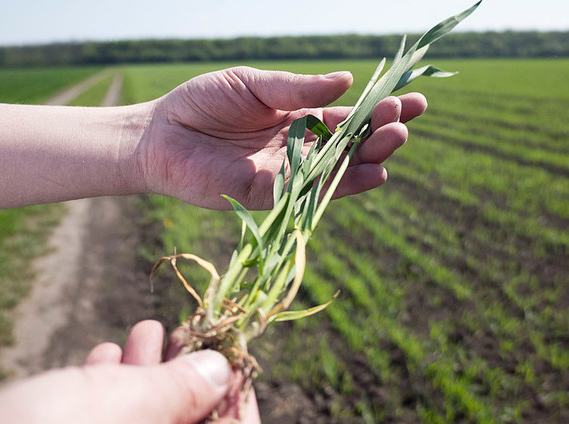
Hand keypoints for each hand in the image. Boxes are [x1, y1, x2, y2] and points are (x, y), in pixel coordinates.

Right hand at [0, 320, 258, 423]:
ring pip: (145, 422)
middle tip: (180, 331)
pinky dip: (110, 392)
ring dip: (146, 374)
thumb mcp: (128, 407)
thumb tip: (221, 370)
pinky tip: (104, 357)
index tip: (225, 351)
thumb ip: (183, 389)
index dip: (233, 391)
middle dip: (184, 373)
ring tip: (142, 331)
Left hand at [126, 66, 426, 209]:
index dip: (379, 111)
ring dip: (368, 160)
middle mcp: (297, 150)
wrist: (158, 134)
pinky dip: (338, 188)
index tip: (410, 100)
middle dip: (380, 134)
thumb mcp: (252, 84)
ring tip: (395, 141)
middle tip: (403, 122)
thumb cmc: (201, 103)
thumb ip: (296, 89)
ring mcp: (285, 175)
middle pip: (349, 147)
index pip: (347, 117)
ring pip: (336, 173)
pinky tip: (368, 174)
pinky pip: (308, 195)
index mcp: (297, 119)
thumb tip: (347, 80)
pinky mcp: (266, 197)